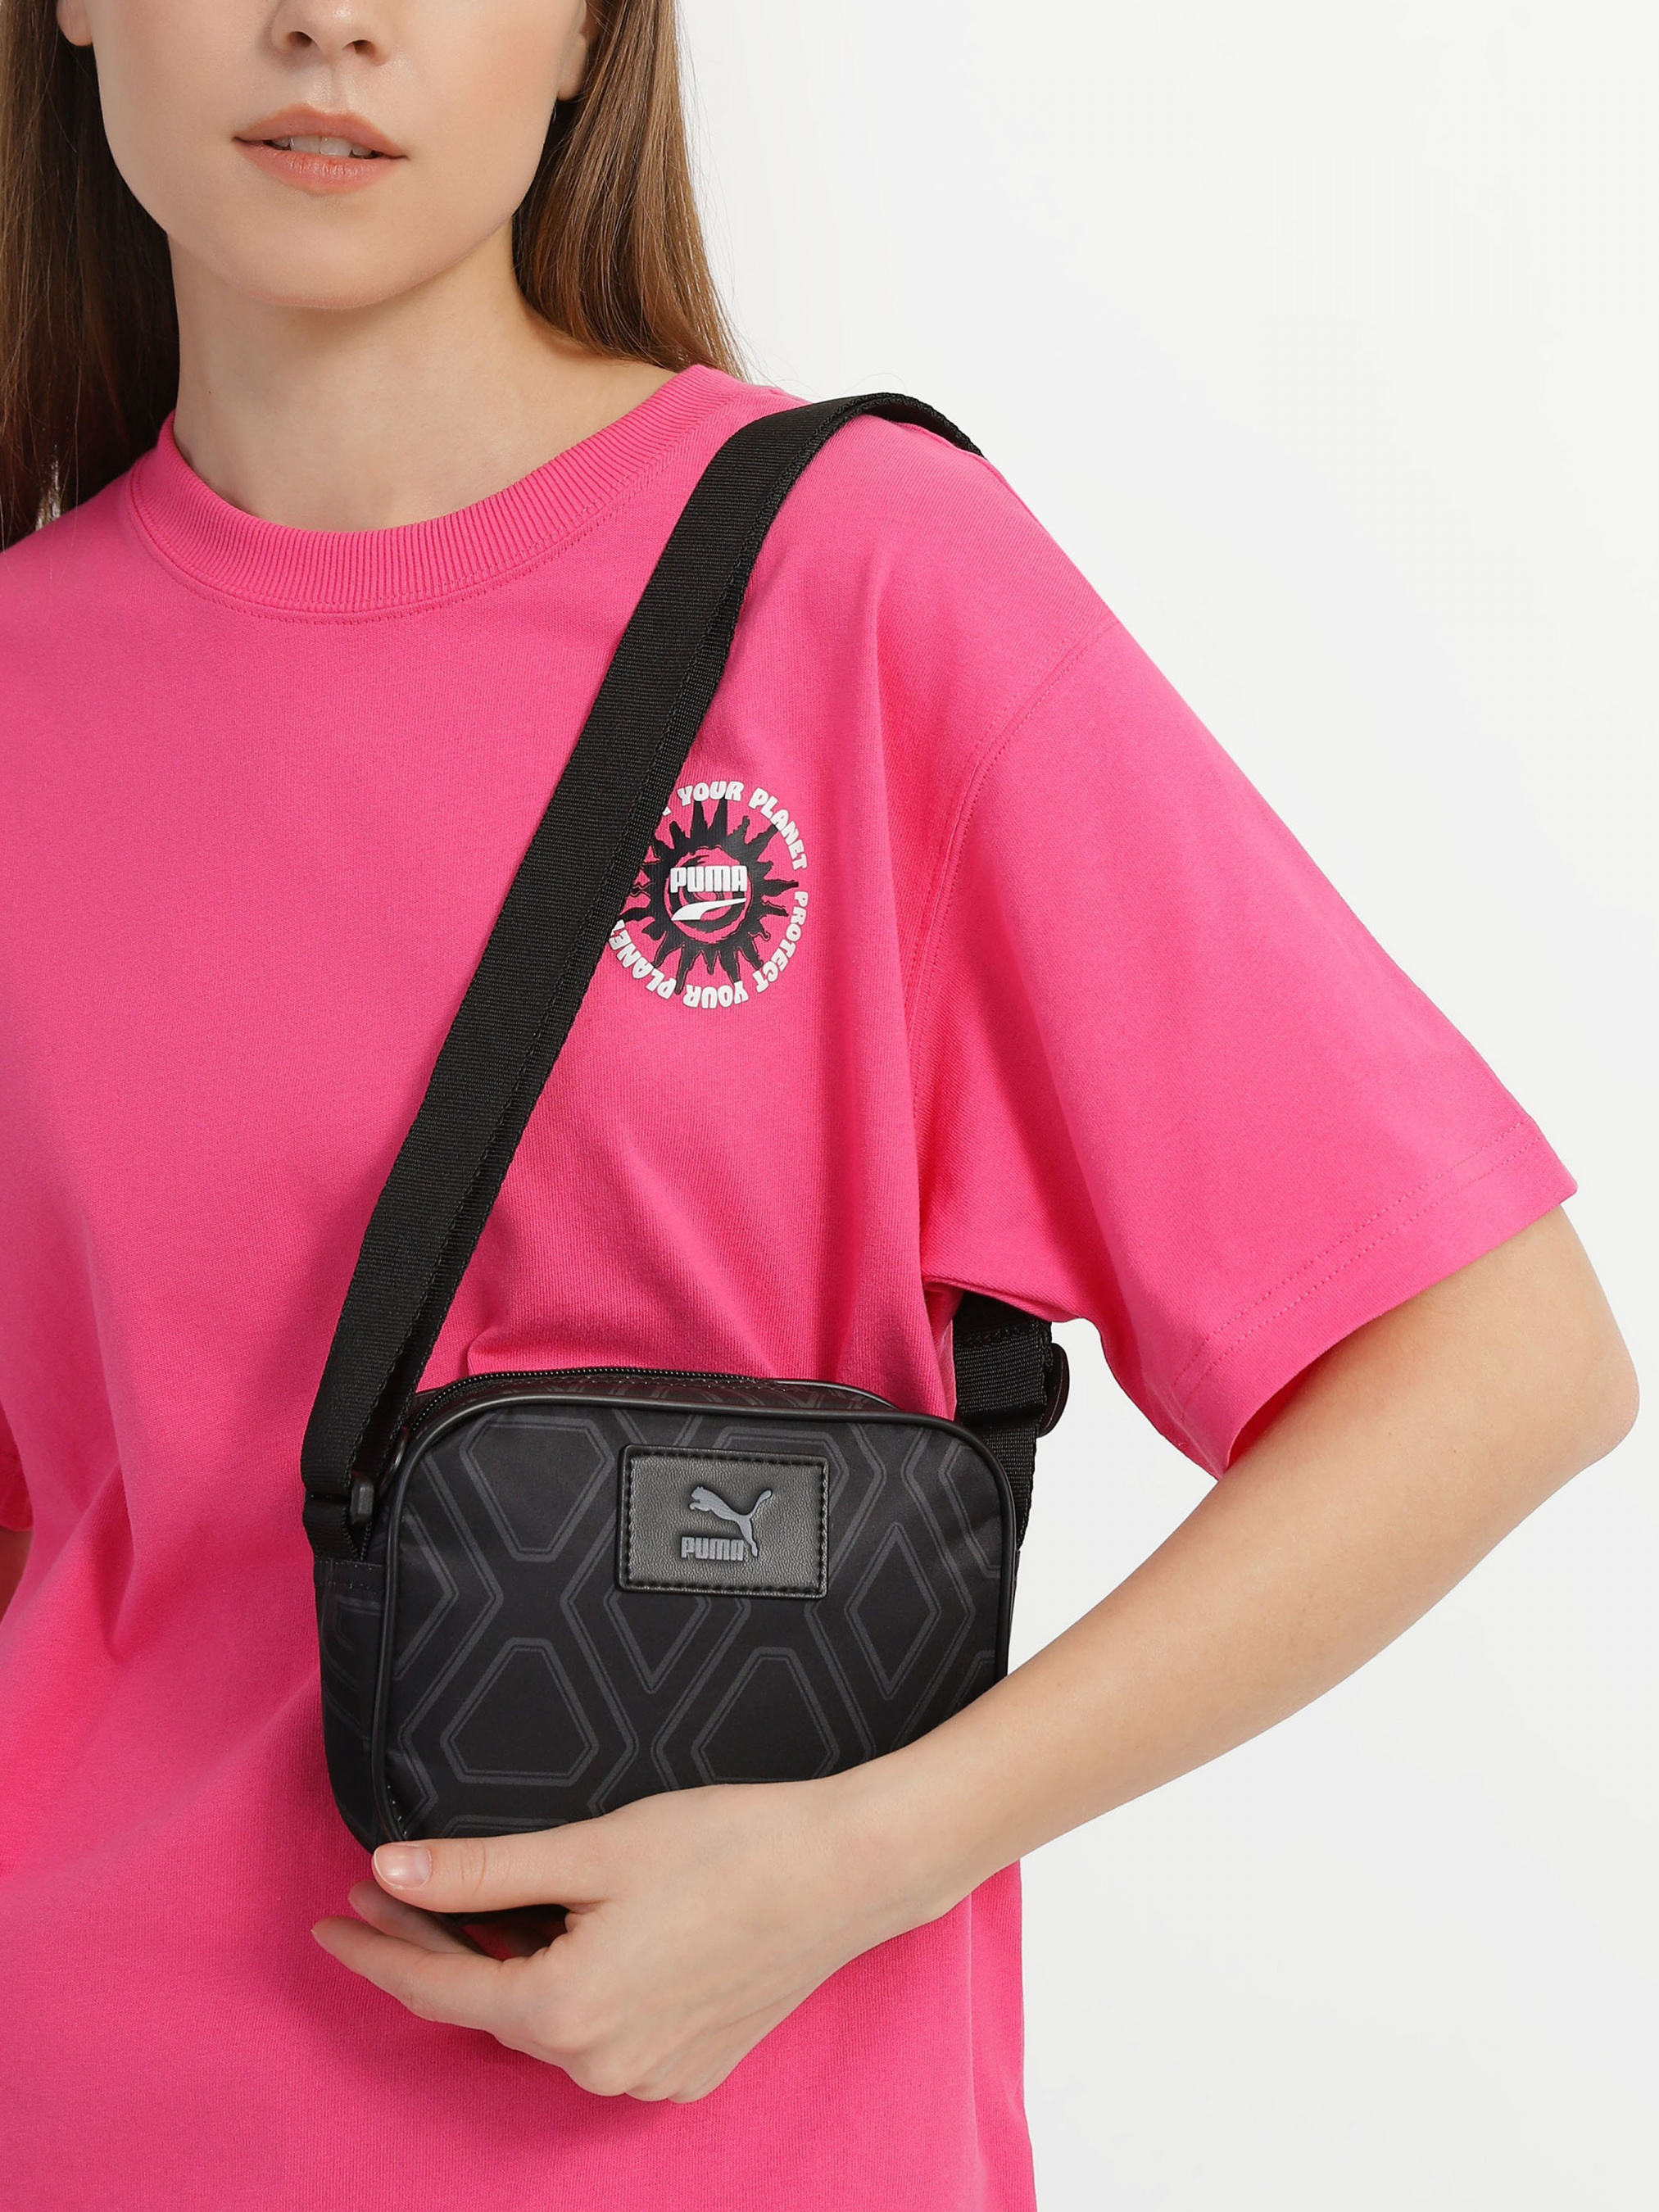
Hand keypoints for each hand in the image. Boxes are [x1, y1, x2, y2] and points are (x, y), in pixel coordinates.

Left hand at [311, 1771, 951, 2101]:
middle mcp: (599, 2064)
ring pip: (544, 2021)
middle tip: (392, 1890)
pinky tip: (571, 1935)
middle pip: (488, 2004)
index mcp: (565, 2011)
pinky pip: (600, 2036)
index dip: (376, 1951)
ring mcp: (646, 2076)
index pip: (436, 1987)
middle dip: (435, 1947)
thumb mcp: (593, 1848)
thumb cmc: (727, 1847)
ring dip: (505, 1967)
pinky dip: (570, 1990)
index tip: (330, 1922)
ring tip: (482, 1903)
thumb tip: (390, 1872)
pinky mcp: (687, 2069)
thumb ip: (482, 1871)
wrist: (845, 1873)